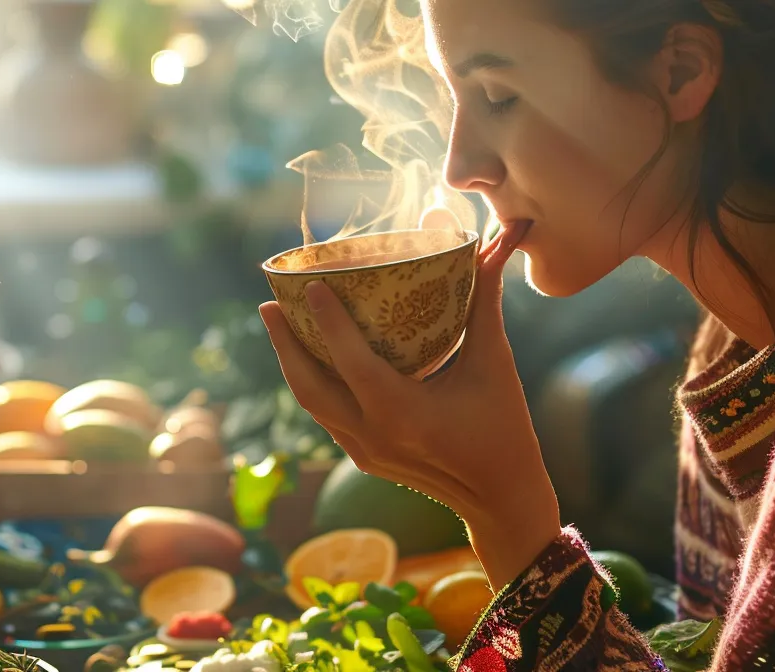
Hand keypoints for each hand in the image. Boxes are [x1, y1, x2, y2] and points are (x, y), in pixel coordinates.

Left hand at [259, 222, 562, 587]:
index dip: (328, 324)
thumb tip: (495, 242)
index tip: (312, 286)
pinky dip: (313, 383)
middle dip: (284, 344)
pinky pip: (325, 415)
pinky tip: (309, 356)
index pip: (352, 364)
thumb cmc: (504, 427)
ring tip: (279, 323)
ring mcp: (364, 451)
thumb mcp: (495, 362)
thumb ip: (484, 302)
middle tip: (270, 304)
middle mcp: (375, 436)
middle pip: (308, 387)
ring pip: (310, 403)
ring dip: (291, 363)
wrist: (500, 497)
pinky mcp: (363, 458)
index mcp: (405, 415)